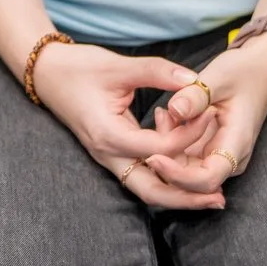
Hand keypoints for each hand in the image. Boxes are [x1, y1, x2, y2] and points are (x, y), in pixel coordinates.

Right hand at [30, 41, 227, 210]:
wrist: (47, 74)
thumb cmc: (79, 68)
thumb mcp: (118, 66)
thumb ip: (157, 72)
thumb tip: (195, 80)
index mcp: (108, 135)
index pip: (159, 148)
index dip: (188, 135)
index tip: (210, 117)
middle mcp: (107, 154)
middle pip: (151, 191)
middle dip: (186, 198)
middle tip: (219, 199)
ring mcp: (108, 158)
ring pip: (146, 188)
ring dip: (178, 193)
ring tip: (210, 196)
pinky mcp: (112, 154)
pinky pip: (141, 174)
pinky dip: (165, 177)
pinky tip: (187, 171)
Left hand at [143, 34, 266, 199]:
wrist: (259, 70)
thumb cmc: (242, 72)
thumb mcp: (219, 77)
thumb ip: (197, 95)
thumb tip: (174, 110)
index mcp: (236, 144)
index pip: (207, 180)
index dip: (178, 176)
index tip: (153, 157)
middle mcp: (227, 158)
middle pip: (190, 181)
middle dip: (166, 159)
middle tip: (160, 118)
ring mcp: (216, 156)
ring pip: (183, 170)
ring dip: (166, 148)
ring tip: (163, 112)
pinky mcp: (207, 150)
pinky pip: (182, 156)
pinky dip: (169, 140)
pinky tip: (166, 115)